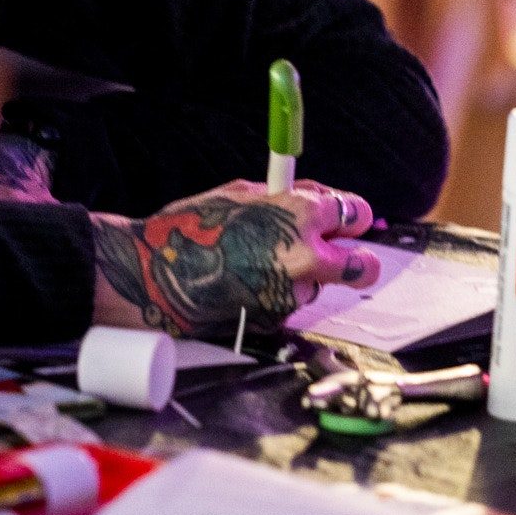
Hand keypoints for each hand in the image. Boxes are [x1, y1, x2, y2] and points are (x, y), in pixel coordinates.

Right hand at [89, 180, 379, 338]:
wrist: (155, 276)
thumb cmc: (193, 227)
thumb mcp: (242, 193)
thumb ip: (287, 197)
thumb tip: (320, 200)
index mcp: (300, 214)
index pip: (355, 213)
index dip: (352, 217)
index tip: (348, 222)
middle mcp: (305, 256)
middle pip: (360, 265)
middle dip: (355, 260)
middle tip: (343, 257)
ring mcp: (292, 294)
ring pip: (317, 286)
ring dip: (302, 277)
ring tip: (258, 266)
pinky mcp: (276, 322)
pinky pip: (289, 305)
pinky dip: (277, 296)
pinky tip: (245, 285)